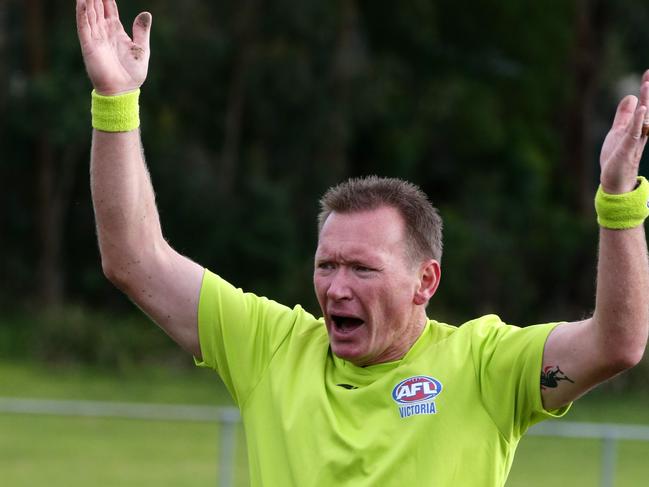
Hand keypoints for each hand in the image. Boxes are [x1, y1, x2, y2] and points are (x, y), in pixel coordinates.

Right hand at [76, 0, 151, 94]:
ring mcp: (95, 37)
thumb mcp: (141, 49)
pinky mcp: (89, 45)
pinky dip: (82, 13)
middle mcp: (104, 32)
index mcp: (116, 31)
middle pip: (97, 7)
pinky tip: (81, 1)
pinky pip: (84, 26)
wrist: (123, 91)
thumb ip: (142, 31)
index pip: (109, 9)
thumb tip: (146, 13)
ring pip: (89, 13)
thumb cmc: (132, 74)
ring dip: (87, 0)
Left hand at [599, 71, 648, 193]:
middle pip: (647, 108)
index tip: (647, 73)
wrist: (614, 180)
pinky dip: (638, 121)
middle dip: (648, 92)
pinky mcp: (628, 149)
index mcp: (637, 127)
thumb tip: (630, 96)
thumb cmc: (617, 157)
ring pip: (643, 118)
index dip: (645, 90)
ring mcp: (634, 140)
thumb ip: (624, 116)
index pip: (644, 105)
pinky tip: (641, 109)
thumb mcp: (618, 132)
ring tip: (647, 84)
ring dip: (645, 101)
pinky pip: (635, 133)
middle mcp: (640, 132)